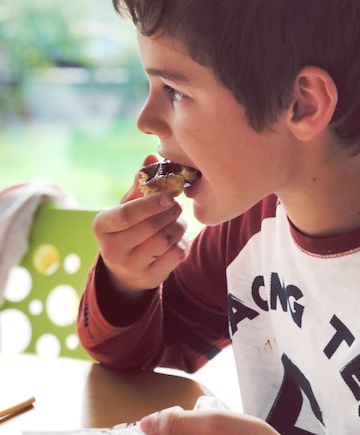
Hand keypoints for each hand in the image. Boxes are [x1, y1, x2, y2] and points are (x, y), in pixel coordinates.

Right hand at [93, 154, 187, 293]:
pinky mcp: (148, 279)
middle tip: (177, 205)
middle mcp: (111, 250)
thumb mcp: (126, 206)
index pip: (127, 214)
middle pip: (150, 227)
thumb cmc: (127, 228)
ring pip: (165, 241)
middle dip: (170, 212)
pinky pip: (175, 256)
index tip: (169, 195)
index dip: (150, 204)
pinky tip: (179, 238)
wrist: (124, 269)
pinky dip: (182, 243)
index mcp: (101, 226)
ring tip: (178, 220)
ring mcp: (130, 267)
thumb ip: (139, 183)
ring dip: (179, 226)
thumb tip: (152, 155)